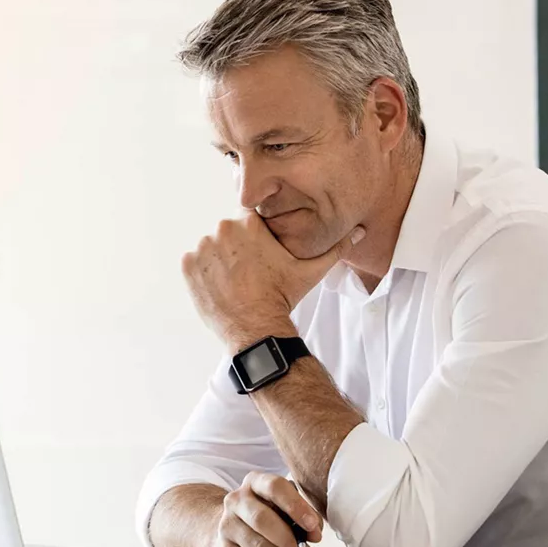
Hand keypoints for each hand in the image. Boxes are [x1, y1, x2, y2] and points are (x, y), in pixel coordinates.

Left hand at [182, 213, 364, 350]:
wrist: (256, 328)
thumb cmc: (283, 297)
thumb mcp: (311, 270)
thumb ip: (334, 248)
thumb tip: (359, 232)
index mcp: (249, 223)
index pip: (247, 219)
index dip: (253, 238)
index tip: (258, 256)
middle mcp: (223, 229)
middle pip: (227, 232)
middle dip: (236, 248)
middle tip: (249, 273)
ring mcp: (203, 247)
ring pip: (210, 247)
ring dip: (219, 260)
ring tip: (235, 281)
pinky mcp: (188, 266)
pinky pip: (193, 263)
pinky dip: (203, 273)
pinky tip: (220, 287)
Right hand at [211, 472, 323, 546]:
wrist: (232, 529)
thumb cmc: (266, 516)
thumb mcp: (286, 506)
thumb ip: (305, 515)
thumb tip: (313, 533)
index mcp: (255, 482)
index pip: (274, 487)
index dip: (296, 507)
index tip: (312, 526)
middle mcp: (236, 500)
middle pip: (262, 519)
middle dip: (289, 541)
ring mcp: (226, 525)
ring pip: (258, 546)